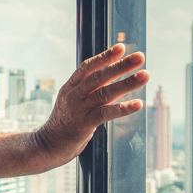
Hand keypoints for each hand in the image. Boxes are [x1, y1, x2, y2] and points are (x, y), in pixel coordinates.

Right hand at [35, 43, 148, 166]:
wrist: (48, 145)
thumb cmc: (64, 122)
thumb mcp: (72, 101)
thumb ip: (88, 90)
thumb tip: (110, 76)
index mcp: (70, 87)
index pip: (87, 67)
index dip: (104, 57)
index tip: (121, 48)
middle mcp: (73, 95)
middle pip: (99, 77)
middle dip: (121, 65)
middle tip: (140, 57)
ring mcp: (78, 109)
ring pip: (104, 93)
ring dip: (127, 83)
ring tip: (145, 75)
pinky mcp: (83, 125)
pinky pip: (106, 113)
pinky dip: (122, 108)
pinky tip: (137, 104)